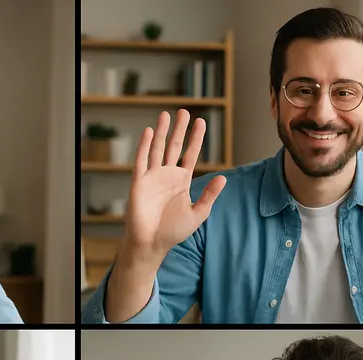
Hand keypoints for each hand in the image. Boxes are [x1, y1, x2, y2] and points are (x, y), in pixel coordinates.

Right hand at [122, 110, 227, 260]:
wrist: (151, 244)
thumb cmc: (173, 231)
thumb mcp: (197, 213)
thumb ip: (209, 195)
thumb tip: (223, 177)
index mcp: (181, 181)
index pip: (190, 154)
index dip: (196, 138)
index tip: (201, 122)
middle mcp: (167, 175)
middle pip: (174, 146)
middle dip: (179, 129)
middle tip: (184, 111)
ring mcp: (153, 177)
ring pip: (158, 149)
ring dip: (162, 132)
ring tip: (166, 114)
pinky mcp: (139, 183)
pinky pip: (142, 161)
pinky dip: (145, 146)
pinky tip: (149, 132)